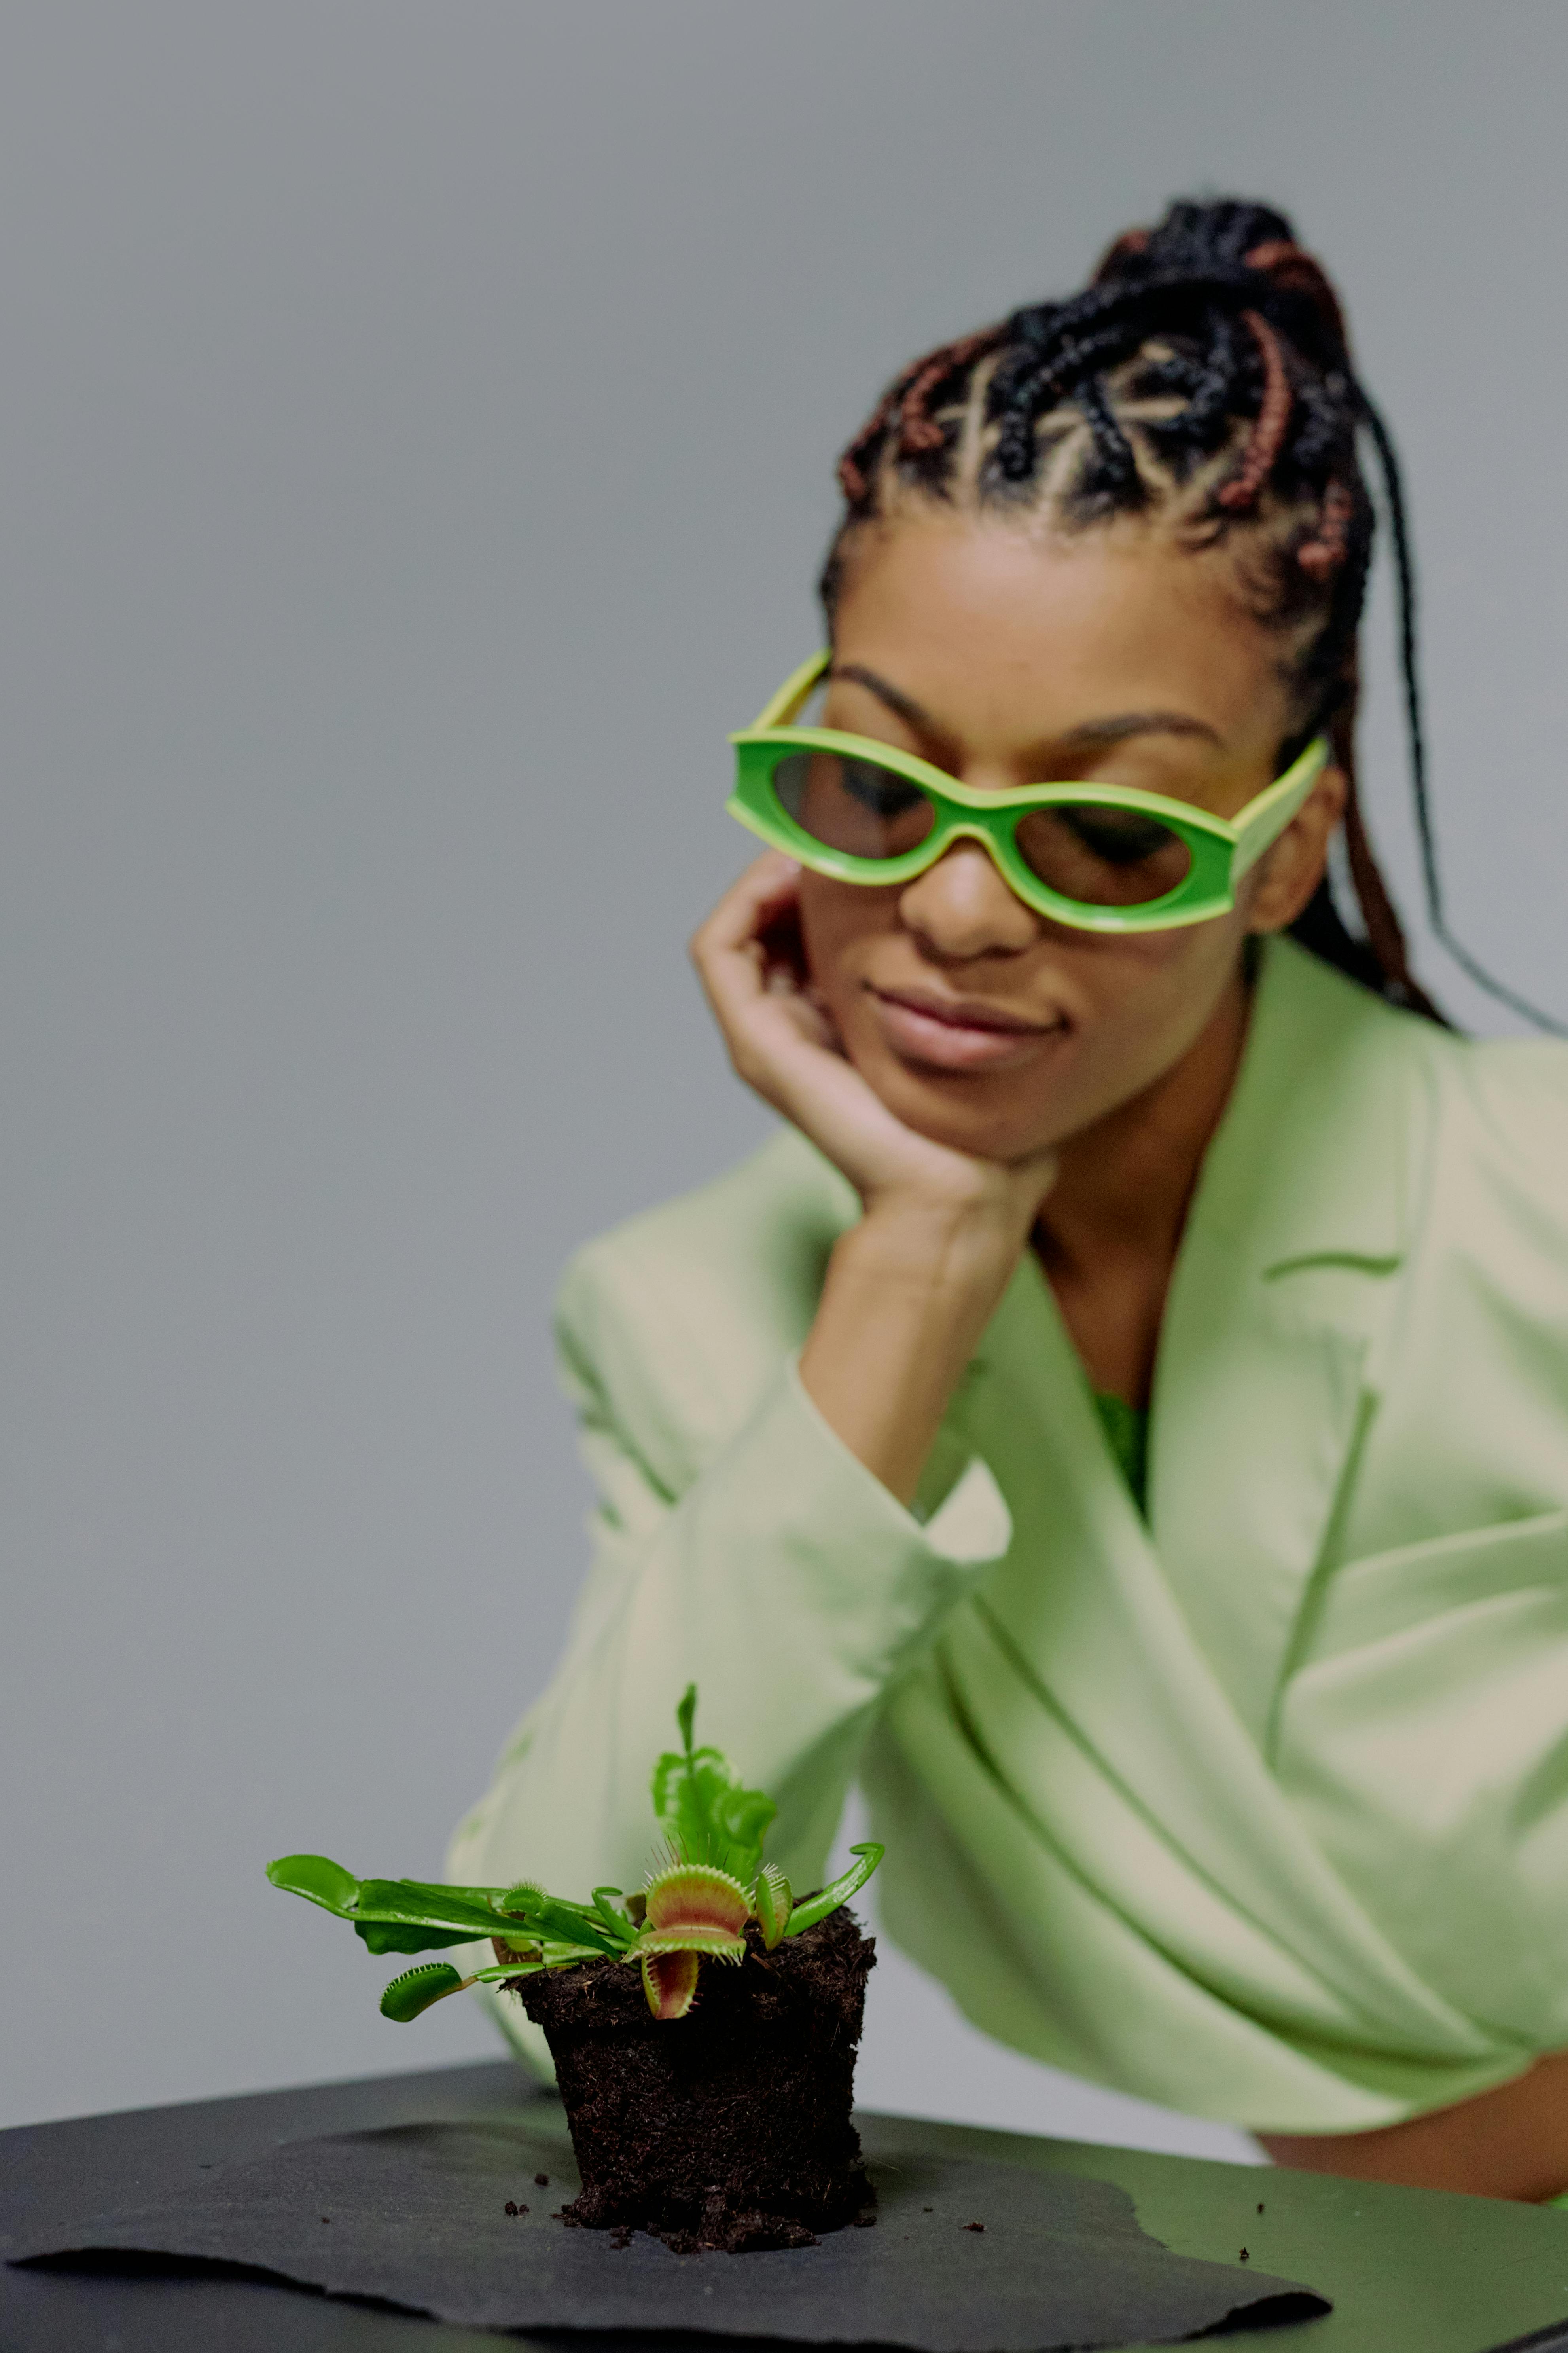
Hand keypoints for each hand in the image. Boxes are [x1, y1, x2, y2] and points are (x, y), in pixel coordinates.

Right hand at [690, 853, 1056, 1242]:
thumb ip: (974, 978)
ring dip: (769, 870)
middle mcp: (794, 1025)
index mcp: (839, 1021)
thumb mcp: (978, 1023)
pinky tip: (796, 868)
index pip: (808, 927)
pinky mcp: (756, 1044)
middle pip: (770, 919)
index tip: (878, 830)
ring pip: (739, 924)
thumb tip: (1005, 913)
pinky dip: (746, 899)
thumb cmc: (985, 1125)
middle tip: (846, 817)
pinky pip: (719, 948)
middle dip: (800, 861)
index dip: (830, 872)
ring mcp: (767, 1035)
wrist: (962, 1194)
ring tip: (819, 833)